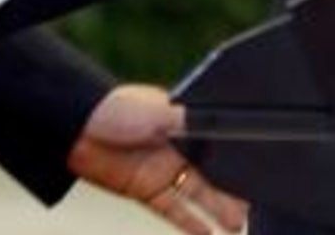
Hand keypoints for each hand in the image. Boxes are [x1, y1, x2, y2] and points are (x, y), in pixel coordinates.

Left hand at [70, 85, 246, 234]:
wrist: (77, 130)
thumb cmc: (118, 111)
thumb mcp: (159, 112)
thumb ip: (192, 125)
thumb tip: (224, 127)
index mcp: (184, 124)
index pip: (217, 147)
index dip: (236, 165)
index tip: (257, 180)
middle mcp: (177, 149)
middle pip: (212, 176)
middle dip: (233, 194)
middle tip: (253, 212)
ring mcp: (162, 171)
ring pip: (198, 196)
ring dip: (218, 212)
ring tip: (238, 228)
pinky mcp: (147, 190)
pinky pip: (175, 210)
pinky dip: (191, 224)